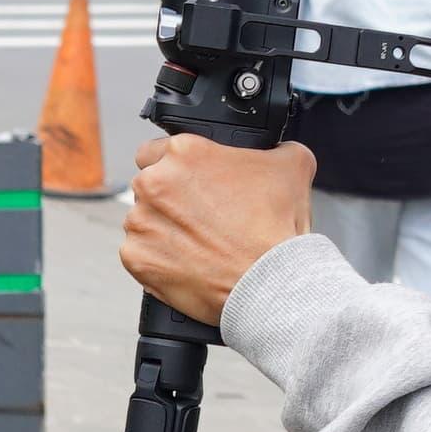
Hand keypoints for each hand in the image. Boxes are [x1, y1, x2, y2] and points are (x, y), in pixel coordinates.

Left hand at [120, 135, 316, 324]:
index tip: (189, 181)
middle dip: (170, 198)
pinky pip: (140, 254)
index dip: (176, 166)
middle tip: (201, 216)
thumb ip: (277, 147)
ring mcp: (141, 223)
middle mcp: (154, 183)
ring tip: (199, 244)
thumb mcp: (294, 165)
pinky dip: (159, 259)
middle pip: (149, 185)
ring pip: (143, 220)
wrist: (269, 283)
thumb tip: (276, 149)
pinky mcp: (136, 259)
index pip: (156, 149)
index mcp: (184, 153)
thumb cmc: (277, 228)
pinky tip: (188, 263)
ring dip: (163, 229)